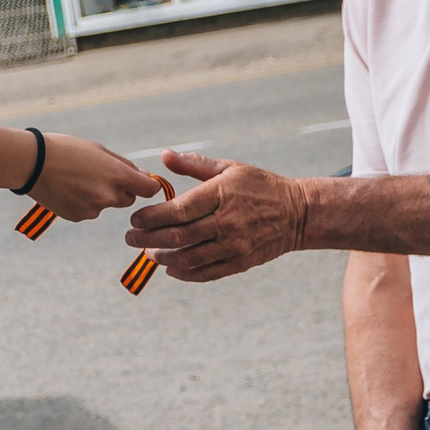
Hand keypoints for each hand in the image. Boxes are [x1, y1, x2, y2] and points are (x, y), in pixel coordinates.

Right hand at [30, 132, 162, 220]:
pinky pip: (88, 210)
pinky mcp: (78, 217)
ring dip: (99, 195)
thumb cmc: (66, 150)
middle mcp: (109, 197)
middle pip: (128, 199)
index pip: (149, 189)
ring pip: (106, 204)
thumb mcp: (99, 150)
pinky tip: (67, 188)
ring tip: (77, 179)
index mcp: (118, 176)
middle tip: (100, 175)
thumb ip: (124, 165)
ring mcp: (93, 209)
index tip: (140, 180)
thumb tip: (144, 176)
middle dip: (121, 190)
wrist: (32, 164)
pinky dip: (83, 202)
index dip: (147, 184)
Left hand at [123, 150, 308, 281]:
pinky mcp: (240, 262)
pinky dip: (184, 273)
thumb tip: (164, 155)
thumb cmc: (260, 186)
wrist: (299, 213)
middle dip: (148, 240)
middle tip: (131, 239)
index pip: (178, 210)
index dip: (152, 218)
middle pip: (178, 237)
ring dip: (163, 258)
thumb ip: (194, 165)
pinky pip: (206, 273)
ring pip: (189, 258)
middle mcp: (227, 221)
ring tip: (148, 253)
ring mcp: (234, 245)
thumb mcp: (230, 168)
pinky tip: (170, 268)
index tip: (135, 220)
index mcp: (221, 194)